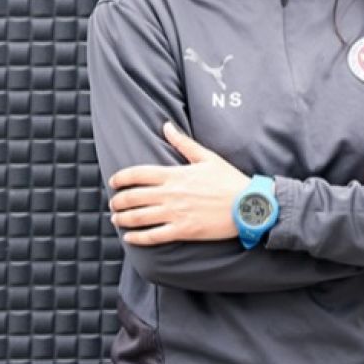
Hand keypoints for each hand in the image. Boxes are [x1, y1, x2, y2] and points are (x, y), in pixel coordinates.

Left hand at [108, 122, 250, 245]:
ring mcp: (176, 213)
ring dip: (122, 218)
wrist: (249, 205)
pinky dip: (137, 237)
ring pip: (138, 217)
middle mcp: (171, 194)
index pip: (137, 174)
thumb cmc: (230, 180)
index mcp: (176, 174)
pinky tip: (130, 237)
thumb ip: (183, 143)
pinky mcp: (183, 230)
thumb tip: (166, 126)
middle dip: (117, 200)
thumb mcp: (208, 157)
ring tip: (117, 218)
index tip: (113, 182)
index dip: (120, 178)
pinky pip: (153, 236)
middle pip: (133, 197)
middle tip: (114, 202)